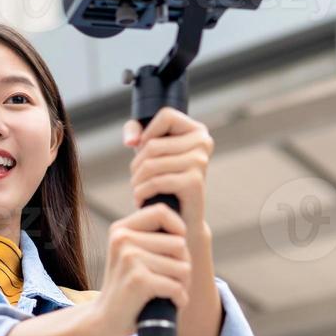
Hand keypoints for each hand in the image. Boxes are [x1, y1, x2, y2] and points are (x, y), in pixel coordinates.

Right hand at [90, 203, 191, 335]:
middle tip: (172, 281)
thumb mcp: (132, 255)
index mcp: (121, 229)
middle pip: (179, 244)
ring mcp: (130, 258)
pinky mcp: (139, 280)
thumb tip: (184, 226)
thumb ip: (149, 237)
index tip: (177, 250)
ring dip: (183, 284)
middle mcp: (123, 239)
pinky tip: (170, 304)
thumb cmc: (126, 288)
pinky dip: (180, 299)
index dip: (179, 229)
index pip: (161, 212)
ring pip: (182, 267)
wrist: (104, 320)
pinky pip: (177, 286)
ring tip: (169, 293)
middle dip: (183, 265)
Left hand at [123, 106, 212, 234]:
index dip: (147, 132)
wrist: (183, 220)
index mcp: (197, 130)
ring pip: (151, 164)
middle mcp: (203, 142)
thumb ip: (136, 131)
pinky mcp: (194, 182)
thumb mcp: (150, 151)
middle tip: (136, 180)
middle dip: (136, 164)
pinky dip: (142, 192)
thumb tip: (132, 141)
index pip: (166, 115)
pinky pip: (156, 181)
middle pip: (153, 144)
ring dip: (137, 180)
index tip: (142, 151)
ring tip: (137, 190)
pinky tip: (140, 200)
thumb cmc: (165, 182)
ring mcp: (200, 161)